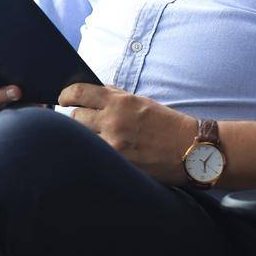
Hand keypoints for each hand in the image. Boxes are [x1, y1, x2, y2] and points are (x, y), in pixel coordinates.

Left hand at [57, 83, 197, 183]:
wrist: (192, 148)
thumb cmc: (166, 124)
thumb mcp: (140, 102)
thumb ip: (114, 97)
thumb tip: (88, 94)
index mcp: (120, 101)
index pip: (79, 92)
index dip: (66, 95)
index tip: (63, 99)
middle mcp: (114, 120)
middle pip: (74, 117)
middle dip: (77, 120)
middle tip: (83, 124)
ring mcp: (114, 143)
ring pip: (82, 138)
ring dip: (85, 138)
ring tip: (96, 140)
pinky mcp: (118, 163)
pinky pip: (95, 155)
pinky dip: (95, 154)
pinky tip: (101, 155)